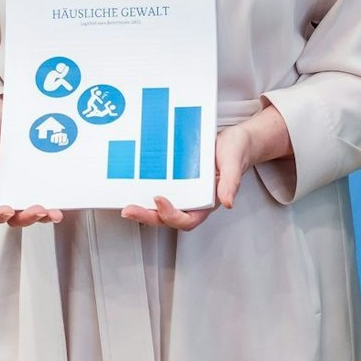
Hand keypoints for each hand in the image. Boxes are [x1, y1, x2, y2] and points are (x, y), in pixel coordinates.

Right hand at [0, 97, 62, 227]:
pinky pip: (49, 193)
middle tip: (40, 210)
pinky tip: (65, 199)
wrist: (4, 116)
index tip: (7, 210)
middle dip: (27, 218)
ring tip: (55, 213)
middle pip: (16, 216)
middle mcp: (9, 189)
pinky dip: (57, 200)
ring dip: (45, 216)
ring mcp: (27, 184)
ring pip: (35, 210)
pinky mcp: (42, 176)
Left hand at [121, 104, 289, 231]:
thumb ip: (231, 183)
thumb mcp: (234, 163)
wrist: (233, 141)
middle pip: (167, 218)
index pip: (187, 220)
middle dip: (147, 217)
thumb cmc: (235, 152)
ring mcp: (182, 191)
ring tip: (124, 203)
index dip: (171, 215)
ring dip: (142, 208)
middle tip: (128, 210)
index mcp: (207, 203)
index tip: (159, 199)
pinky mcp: (174, 179)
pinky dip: (144, 190)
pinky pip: (158, 188)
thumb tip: (228, 202)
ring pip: (158, 207)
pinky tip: (131, 184)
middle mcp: (192, 201)